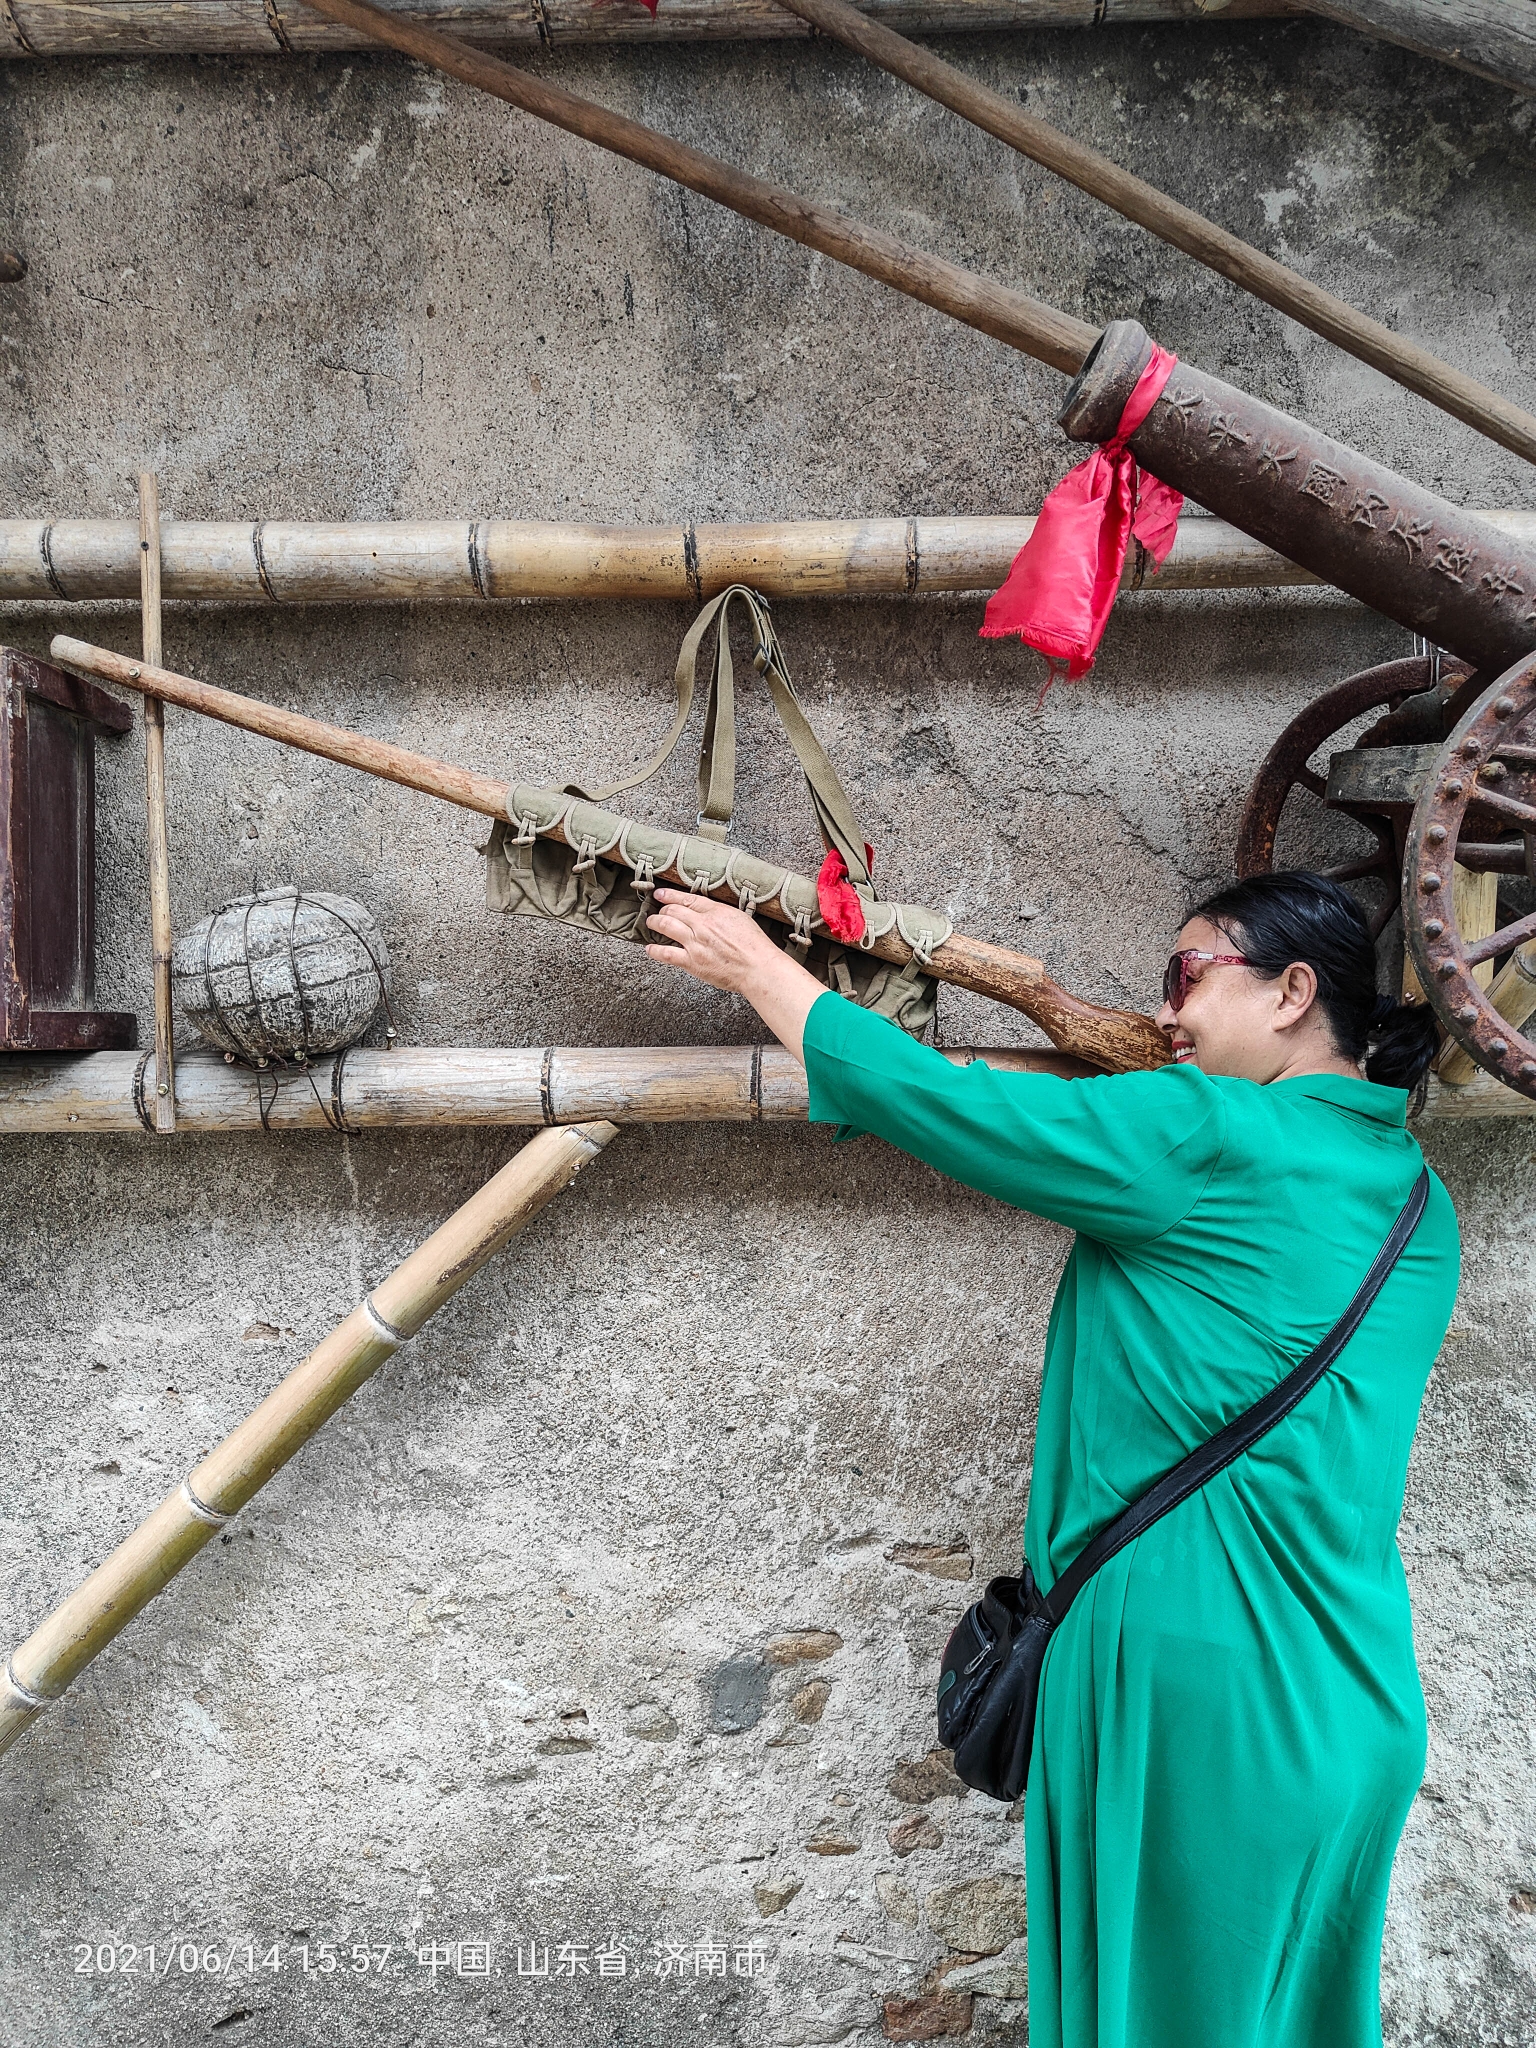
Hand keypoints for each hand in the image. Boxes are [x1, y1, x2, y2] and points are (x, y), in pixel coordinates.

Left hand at [644, 888, 825, 1063]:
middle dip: (662, 910)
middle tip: (658, 912)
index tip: (661, 894)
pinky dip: (655, 950)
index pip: (687, 899)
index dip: (670, 895)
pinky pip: (666, 953)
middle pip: (673, 910)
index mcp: (716, 912)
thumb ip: (721, 914)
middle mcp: (702, 924)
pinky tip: (650, 948)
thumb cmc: (755, 946)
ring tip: (651, 923)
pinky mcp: (691, 961)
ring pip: (665, 926)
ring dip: (655, 923)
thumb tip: (709, 912)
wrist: (757, 967)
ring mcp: (694, 943)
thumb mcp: (740, 918)